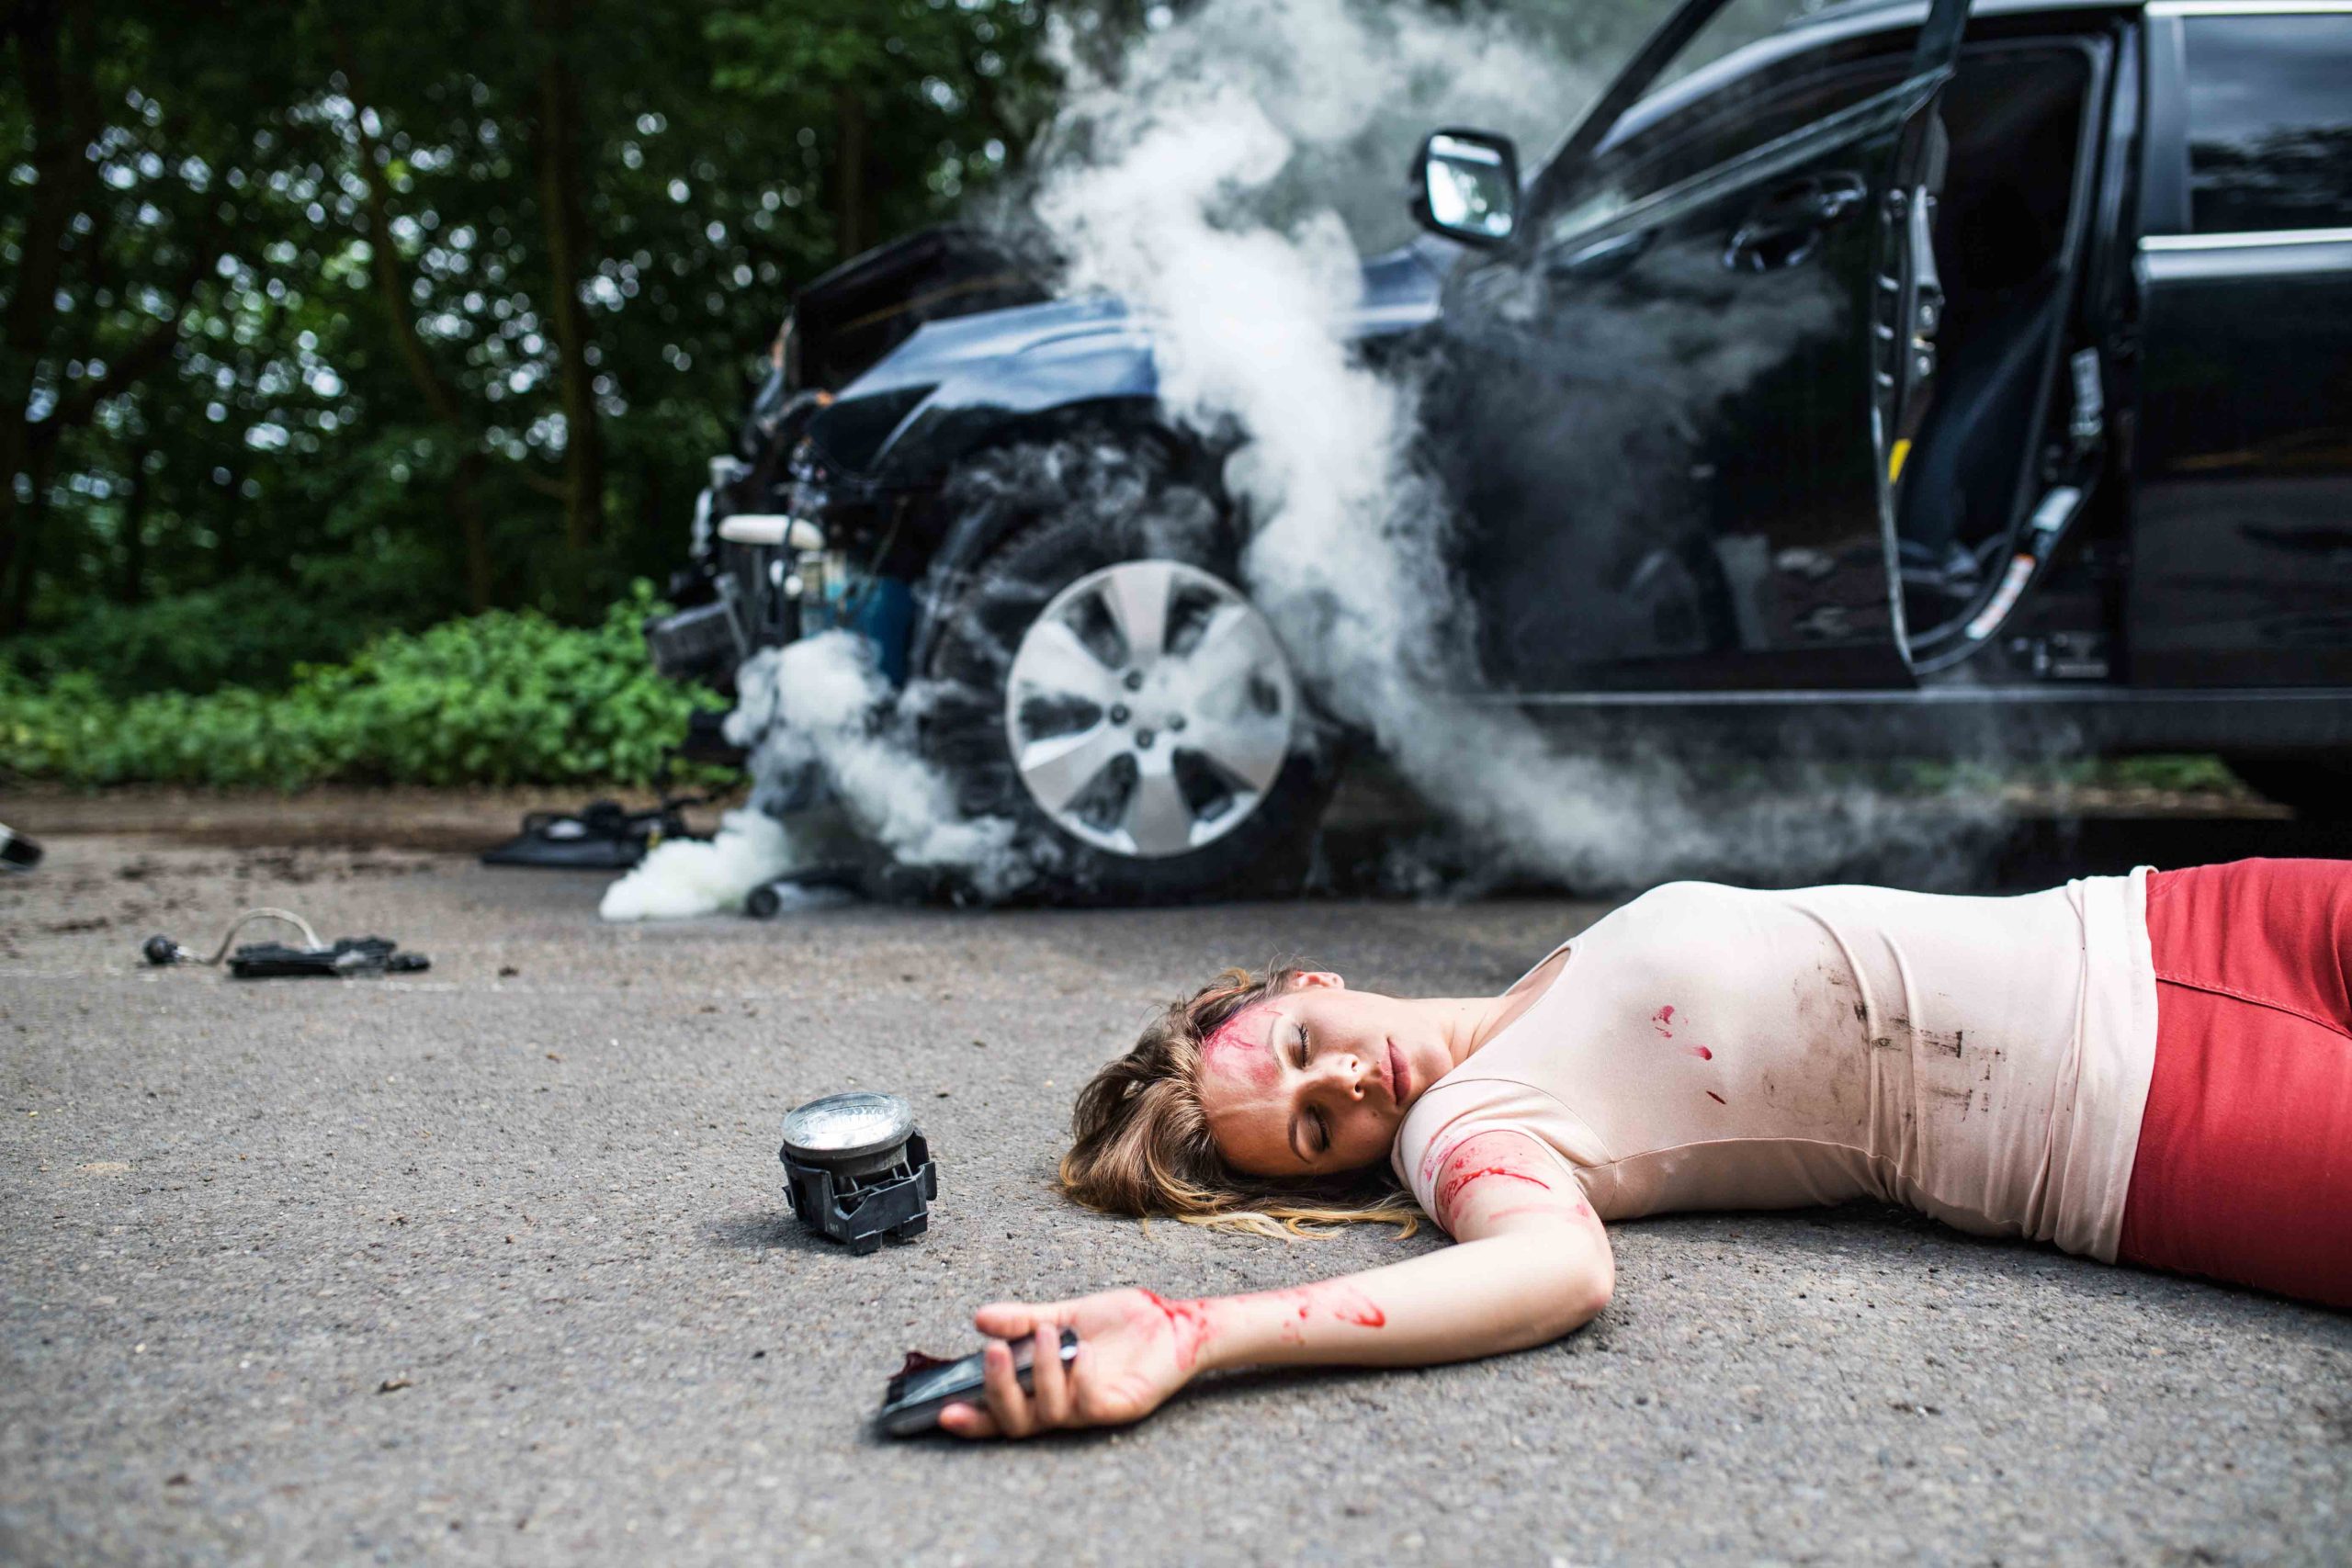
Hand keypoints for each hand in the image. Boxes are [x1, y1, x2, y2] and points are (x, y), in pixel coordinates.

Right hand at [937, 1288, 1195, 1439]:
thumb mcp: (1065, 1315)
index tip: (943, 1411)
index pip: (1001, 1413)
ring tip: (1049, 1334)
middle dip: (999, 1391)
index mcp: (1044, 1387)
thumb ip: (1024, 1321)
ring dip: (1042, 1372)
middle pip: (1018, 1423)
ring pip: (1050, 1412)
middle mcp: (1063, 1406)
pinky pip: (1089, 1404)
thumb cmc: (1121, 1324)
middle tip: (992, 1353)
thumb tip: (979, 1319)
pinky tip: (1083, 1351)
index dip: (972, 1419)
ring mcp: (1091, 1411)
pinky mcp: (1119, 1408)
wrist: (1174, 1320)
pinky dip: (1079, 1377)